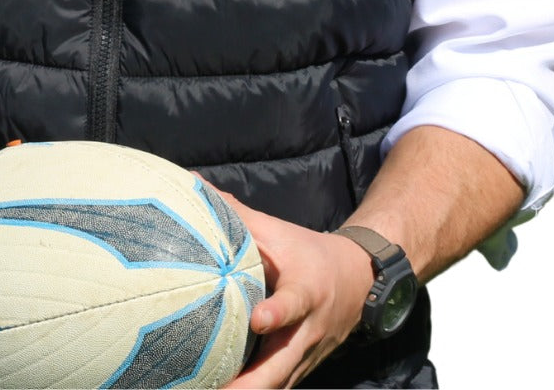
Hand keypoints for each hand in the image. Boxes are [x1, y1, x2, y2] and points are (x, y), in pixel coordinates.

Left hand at [220, 196, 373, 388]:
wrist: (358, 281)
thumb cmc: (306, 253)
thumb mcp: (277, 231)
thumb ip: (237, 214)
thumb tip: (195, 184)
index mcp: (306, 291)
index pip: (292, 305)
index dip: (276, 313)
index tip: (258, 319)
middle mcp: (308, 331)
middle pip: (281, 367)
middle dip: (251, 385)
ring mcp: (305, 356)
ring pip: (277, 384)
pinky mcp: (299, 369)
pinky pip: (275, 386)